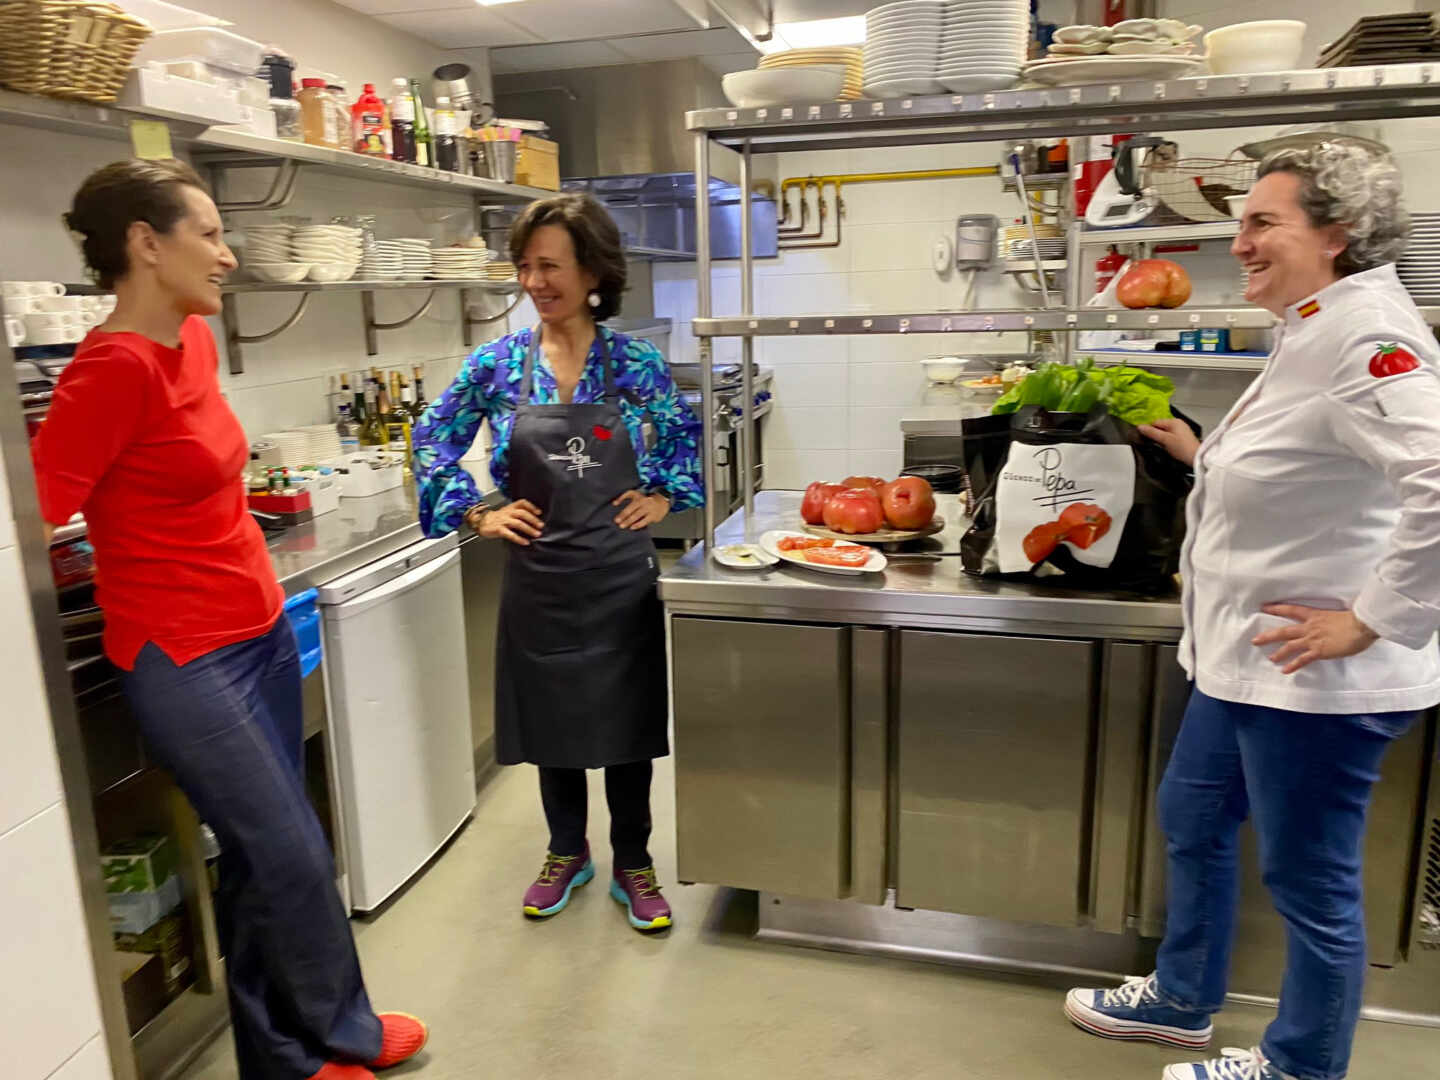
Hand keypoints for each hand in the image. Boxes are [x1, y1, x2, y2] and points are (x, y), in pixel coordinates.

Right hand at [476, 499, 543, 545]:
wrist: (480, 522)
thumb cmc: (496, 518)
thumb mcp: (507, 512)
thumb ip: (518, 513)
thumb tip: (534, 520)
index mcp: (510, 508)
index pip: (522, 503)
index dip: (531, 506)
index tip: (539, 512)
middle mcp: (507, 513)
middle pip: (522, 514)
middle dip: (533, 520)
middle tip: (541, 526)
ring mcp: (503, 521)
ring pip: (518, 523)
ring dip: (529, 529)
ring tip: (536, 534)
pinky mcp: (499, 530)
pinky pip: (510, 534)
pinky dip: (519, 539)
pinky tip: (525, 542)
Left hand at [613, 489, 668, 530]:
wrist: (661, 502)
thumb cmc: (645, 499)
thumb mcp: (635, 494)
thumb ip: (623, 497)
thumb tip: (614, 503)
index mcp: (639, 497)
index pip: (629, 505)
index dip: (623, 512)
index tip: (616, 518)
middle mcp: (644, 502)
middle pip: (633, 511)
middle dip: (625, 517)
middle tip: (618, 523)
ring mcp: (649, 509)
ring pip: (638, 516)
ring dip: (630, 522)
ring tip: (623, 526)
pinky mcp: (653, 516)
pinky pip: (645, 521)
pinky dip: (638, 525)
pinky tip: (632, 527)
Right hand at [1137, 417, 1200, 467]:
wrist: (1196, 458)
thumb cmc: (1182, 448)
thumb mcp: (1164, 439)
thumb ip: (1151, 432)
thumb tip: (1140, 427)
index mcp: (1173, 421)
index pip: (1155, 422)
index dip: (1149, 430)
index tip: (1147, 439)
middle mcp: (1178, 423)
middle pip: (1160, 427)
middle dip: (1156, 435)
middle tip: (1157, 444)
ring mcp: (1182, 430)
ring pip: (1165, 432)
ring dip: (1162, 439)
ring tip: (1164, 447)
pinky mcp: (1183, 437)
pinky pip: (1171, 436)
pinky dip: (1168, 441)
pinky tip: (1170, 448)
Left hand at [1252, 604, 1379, 674]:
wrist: (1363, 624)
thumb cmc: (1356, 618)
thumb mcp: (1339, 614)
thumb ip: (1331, 618)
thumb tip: (1334, 619)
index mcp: (1314, 615)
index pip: (1291, 610)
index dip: (1276, 608)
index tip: (1263, 607)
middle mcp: (1309, 627)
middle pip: (1283, 631)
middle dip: (1268, 636)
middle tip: (1255, 640)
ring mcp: (1313, 640)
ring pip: (1289, 646)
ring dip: (1278, 653)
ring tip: (1270, 658)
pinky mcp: (1319, 651)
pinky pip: (1302, 660)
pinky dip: (1293, 665)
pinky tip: (1285, 670)